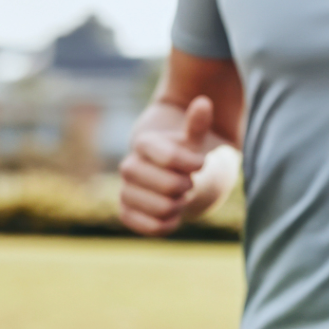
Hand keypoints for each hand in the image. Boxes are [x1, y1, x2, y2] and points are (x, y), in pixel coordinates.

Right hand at [118, 96, 219, 236]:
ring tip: (180, 196)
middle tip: (188, 182)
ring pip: (162, 207)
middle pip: (170, 185)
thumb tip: (204, 102)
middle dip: (187, 186)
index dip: (193, 164)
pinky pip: (152, 227)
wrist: (173, 178)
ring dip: (180, 205)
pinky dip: (170, 223)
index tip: (200, 163)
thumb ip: (198, 124)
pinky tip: (172, 213)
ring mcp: (125, 191)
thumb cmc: (186, 156)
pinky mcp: (126, 213)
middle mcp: (128, 166)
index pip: (171, 157)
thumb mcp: (195, 140)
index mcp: (144, 144)